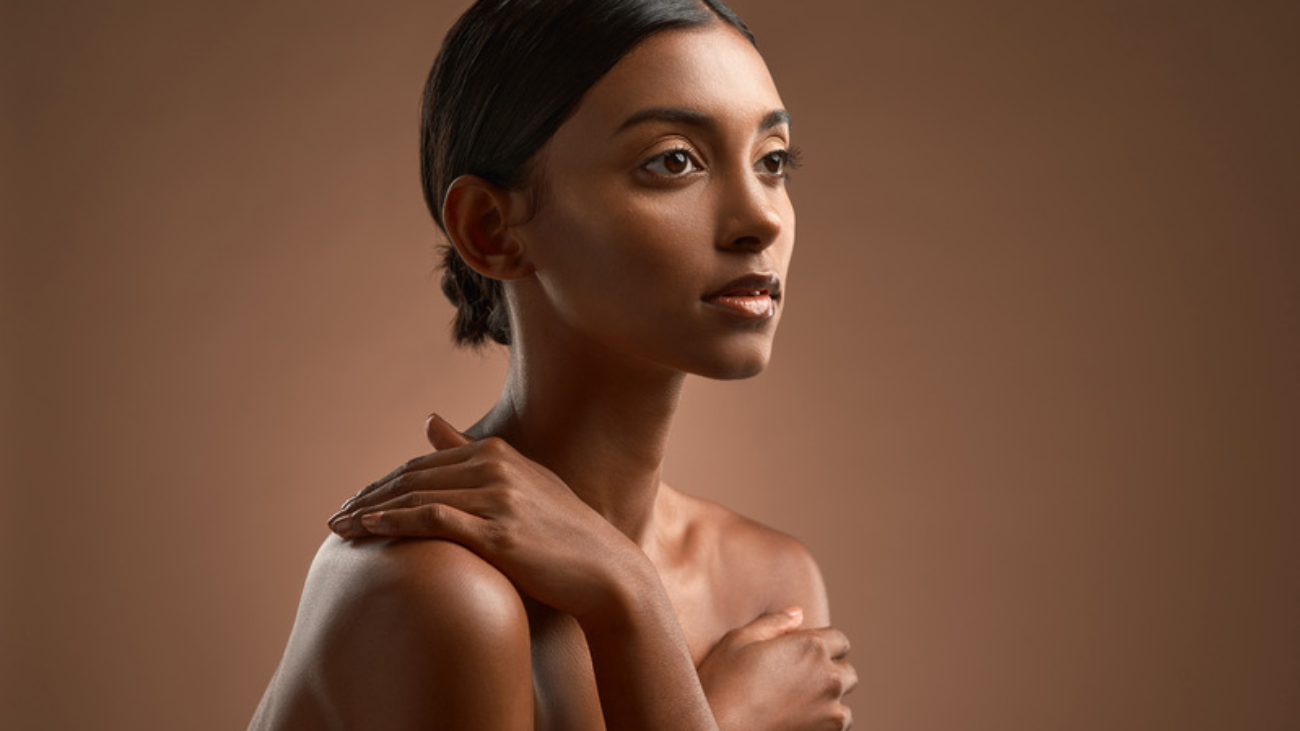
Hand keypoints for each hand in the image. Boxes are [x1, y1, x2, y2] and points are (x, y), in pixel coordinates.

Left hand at [327, 415, 647, 618]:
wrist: (606, 572)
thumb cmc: (563, 534)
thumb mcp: (522, 483)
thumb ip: (472, 453)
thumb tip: (429, 420)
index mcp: (498, 453)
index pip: (424, 464)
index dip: (384, 483)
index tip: (356, 503)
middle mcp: (495, 467)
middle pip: (413, 477)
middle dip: (368, 497)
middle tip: (336, 518)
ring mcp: (497, 498)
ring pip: (417, 495)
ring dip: (370, 511)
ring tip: (340, 529)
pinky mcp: (498, 532)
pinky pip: (434, 520)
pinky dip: (396, 520)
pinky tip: (370, 528)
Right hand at [698, 608, 856, 730]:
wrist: (716, 730)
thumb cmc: (722, 683)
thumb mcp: (739, 640)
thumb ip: (773, 623)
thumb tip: (797, 614)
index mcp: (810, 647)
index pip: (840, 640)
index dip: (822, 645)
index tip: (802, 654)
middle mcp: (828, 677)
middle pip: (846, 671)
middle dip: (828, 672)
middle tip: (798, 680)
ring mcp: (830, 709)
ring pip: (843, 701)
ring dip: (828, 700)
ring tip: (797, 703)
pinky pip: (839, 724)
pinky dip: (825, 721)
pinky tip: (799, 718)